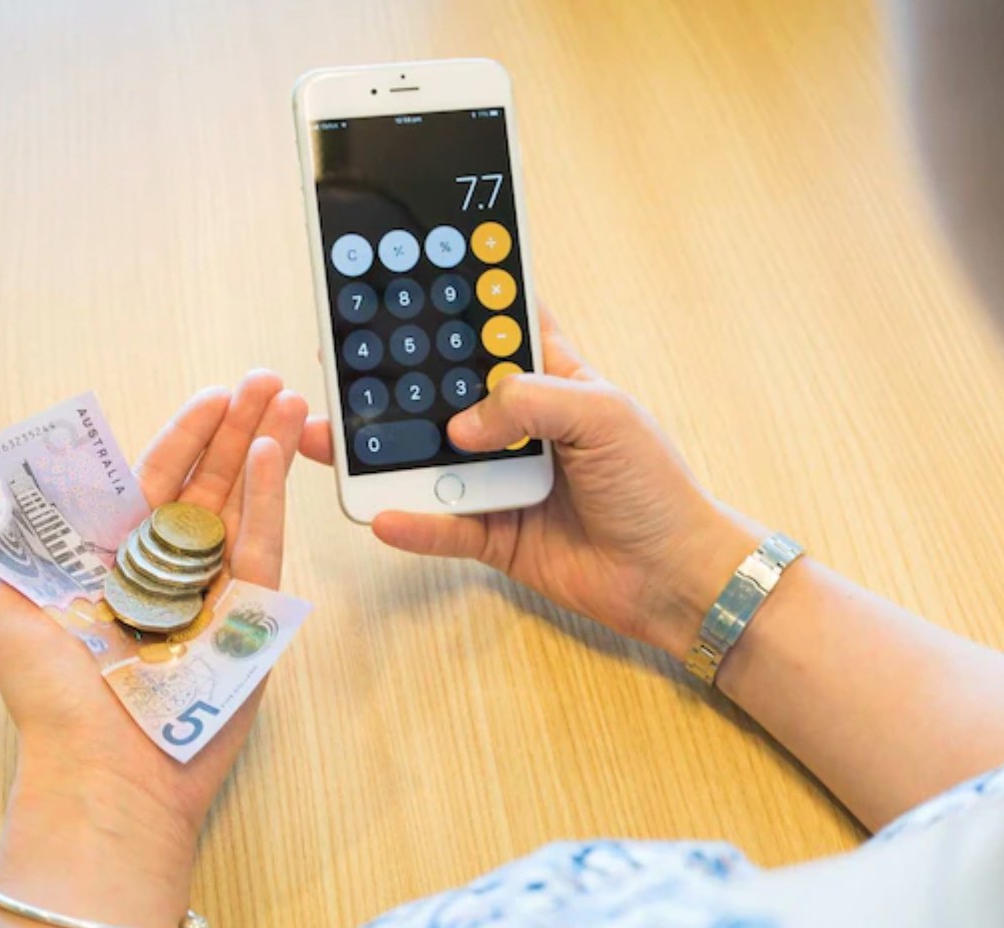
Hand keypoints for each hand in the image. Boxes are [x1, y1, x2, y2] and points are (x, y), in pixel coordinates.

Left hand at [0, 374, 305, 927]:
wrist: (105, 771)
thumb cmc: (52, 696)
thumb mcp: (4, 603)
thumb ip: (12, 539)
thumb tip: (5, 481)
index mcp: (111, 559)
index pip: (153, 477)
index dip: (183, 434)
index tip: (212, 395)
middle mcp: (165, 570)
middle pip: (207, 481)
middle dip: (237, 426)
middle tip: (264, 379)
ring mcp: (211, 592)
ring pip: (242, 504)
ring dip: (264, 446)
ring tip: (287, 397)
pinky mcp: (247, 618)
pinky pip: (261, 545)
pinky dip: (270, 497)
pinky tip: (276, 453)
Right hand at [302, 312, 763, 656]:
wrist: (673, 577)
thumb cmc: (655, 487)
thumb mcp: (606, 417)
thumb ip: (531, 402)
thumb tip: (462, 425)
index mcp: (552, 379)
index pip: (494, 328)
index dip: (455, 300)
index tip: (402, 275)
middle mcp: (519, 425)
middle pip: (443, 392)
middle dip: (395, 376)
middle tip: (339, 358)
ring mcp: (502, 480)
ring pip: (428, 459)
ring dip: (381, 449)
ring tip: (330, 435)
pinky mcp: (494, 535)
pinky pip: (442, 526)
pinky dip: (412, 521)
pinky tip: (380, 512)